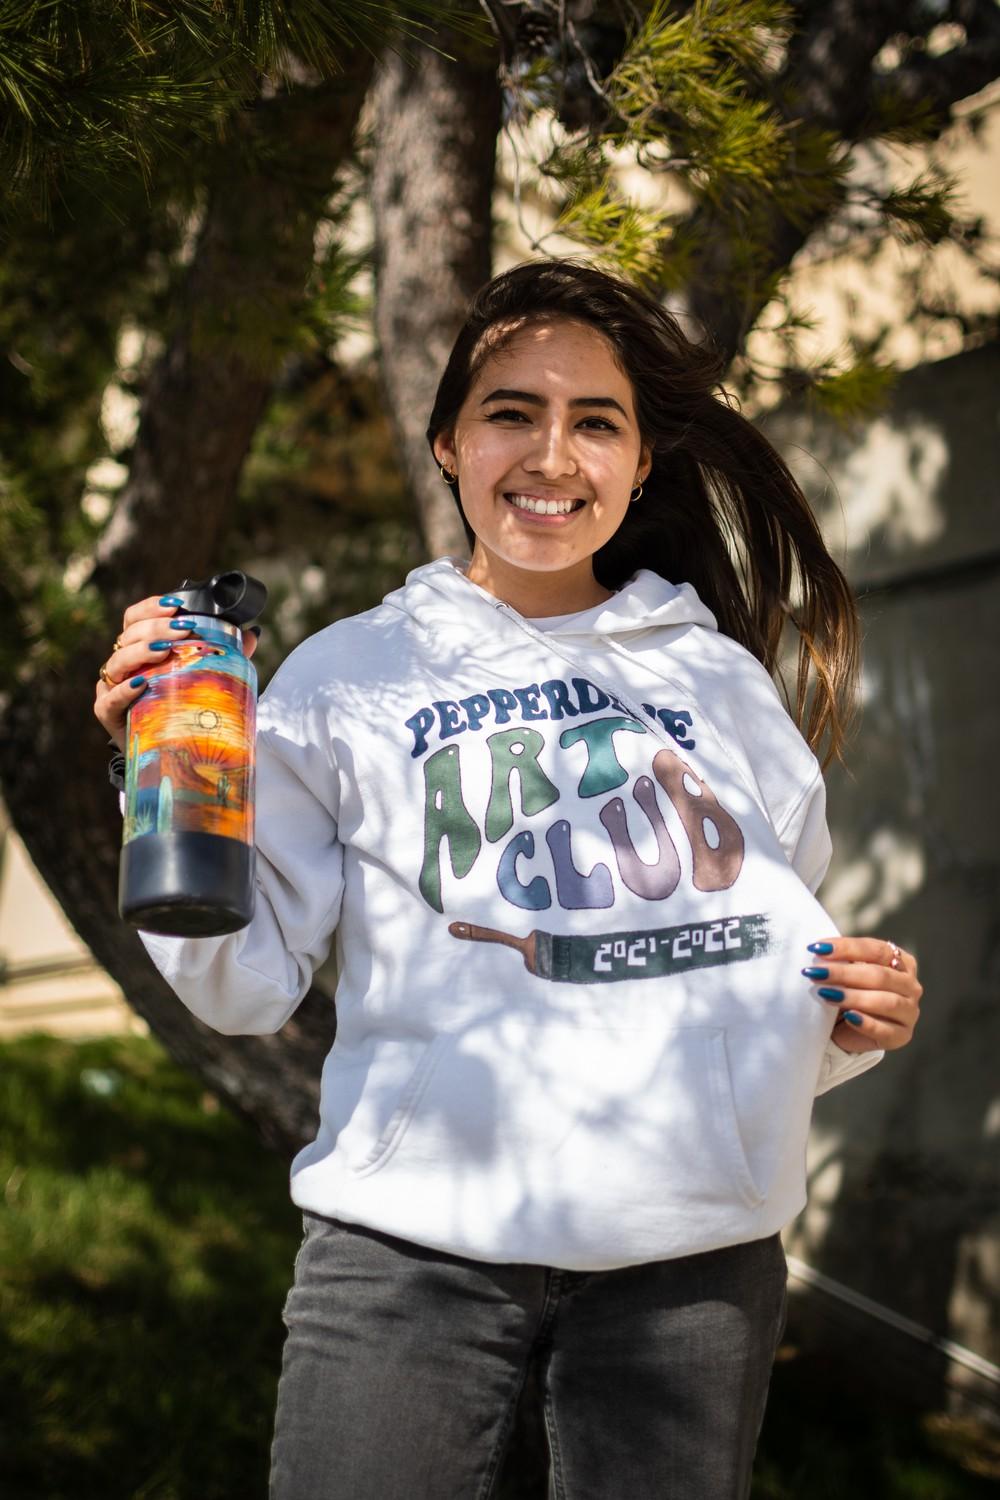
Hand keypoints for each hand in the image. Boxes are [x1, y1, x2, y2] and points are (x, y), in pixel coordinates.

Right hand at [94, 592, 259, 750]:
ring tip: (165, 650)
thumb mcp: (201, 678)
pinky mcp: (107, 713)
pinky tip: (141, 683)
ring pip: (118, 661)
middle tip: (183, 630)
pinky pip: (110, 699)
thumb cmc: (180, 706)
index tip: (175, 606)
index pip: (135, 618)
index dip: (151, 608)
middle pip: (129, 635)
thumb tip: (251, 635)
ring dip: (141, 652)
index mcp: (139, 648)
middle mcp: (122, 664)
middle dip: (156, 627)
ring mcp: (111, 687)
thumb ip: (223, 656)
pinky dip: (124, 690)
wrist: (165, 751)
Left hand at [802, 937, 922, 1053]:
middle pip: (880, 975)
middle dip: (845, 973)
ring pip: (885, 1002)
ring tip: (826, 993)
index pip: (877, 950)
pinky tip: (848, 1017)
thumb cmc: (848, 991)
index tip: (819, 948)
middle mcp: (911, 986)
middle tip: (817, 973)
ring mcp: (909, 1012)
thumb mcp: (846, 972)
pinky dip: (866, 1023)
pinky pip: (885, 1030)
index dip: (848, 948)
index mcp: (902, 962)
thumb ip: (842, 961)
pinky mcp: (902, 1036)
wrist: (846, 1029)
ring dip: (853, 997)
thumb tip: (820, 950)